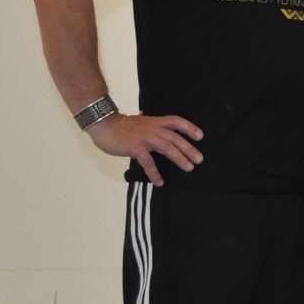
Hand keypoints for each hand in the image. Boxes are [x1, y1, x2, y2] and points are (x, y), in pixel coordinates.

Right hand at [88, 112, 203, 185]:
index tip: (200, 136)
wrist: (104, 125)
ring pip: (167, 148)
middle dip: (189, 148)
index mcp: (155, 122)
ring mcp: (144, 138)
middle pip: (175, 138)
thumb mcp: (141, 124)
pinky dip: (155, 173)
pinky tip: (160, 181)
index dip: (189, 127)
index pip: (176, 121)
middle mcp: (152, 129)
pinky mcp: (135, 148)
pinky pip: (148, 162)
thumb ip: (151, 129)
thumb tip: (161, 136)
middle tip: (199, 159)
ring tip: (189, 168)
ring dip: (179, 158)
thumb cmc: (121, 127)